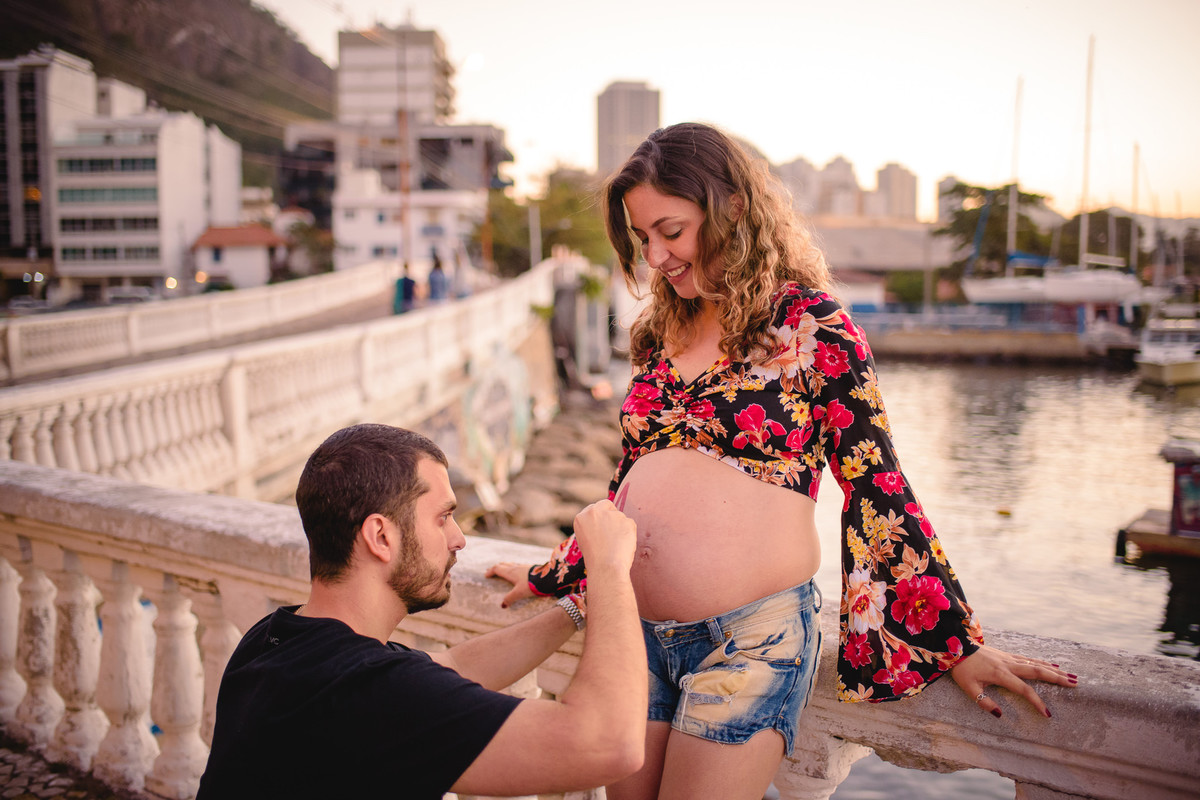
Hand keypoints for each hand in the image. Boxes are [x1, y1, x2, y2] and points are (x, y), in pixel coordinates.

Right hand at [485, 562, 536, 607]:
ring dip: (505, 567)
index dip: (491, 571)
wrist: (547, 577)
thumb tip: (502, 605)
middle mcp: (516, 567)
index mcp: (511, 572)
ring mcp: (524, 566)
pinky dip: (513, 568)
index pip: (497, 568)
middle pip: (503, 565)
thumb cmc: (532, 584)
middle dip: (496, 568)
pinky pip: (518, 566)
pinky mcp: (531, 568)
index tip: (486, 575)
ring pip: (511, 564)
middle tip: (492, 571)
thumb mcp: (519, 593)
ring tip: (503, 570)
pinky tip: (518, 572)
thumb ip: (510, 599)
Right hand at [572, 499, 636, 575]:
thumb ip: (593, 527)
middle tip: (613, 534)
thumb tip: (604, 523)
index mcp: (581, 517)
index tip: (605, 526)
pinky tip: (623, 545)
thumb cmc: (595, 559)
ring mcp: (611, 514)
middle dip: (612, 516)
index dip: (602, 517)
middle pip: (608, 506)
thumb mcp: (586, 539)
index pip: (595, 508)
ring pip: (620, 517)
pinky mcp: (626, 520)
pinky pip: (630, 525)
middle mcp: (594, 511)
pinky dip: (629, 534)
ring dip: (621, 528)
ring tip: (616, 546)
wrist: (605, 568)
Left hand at [950, 644, 1077, 718]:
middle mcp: (1008, 664)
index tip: (1048, 714)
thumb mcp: (968, 688)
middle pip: (1037, 671)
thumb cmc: (961, 669)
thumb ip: (984, 702)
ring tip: (1071, 675)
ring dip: (1054, 670)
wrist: (955, 646)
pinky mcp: (1007, 655)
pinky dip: (1042, 662)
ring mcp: (1009, 658)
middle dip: (1057, 678)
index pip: (1024, 690)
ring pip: (1036, 663)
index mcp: (1000, 674)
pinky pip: (1029, 659)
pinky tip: (1052, 663)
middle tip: (1075, 683)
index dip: (1037, 702)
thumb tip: (1000, 715)